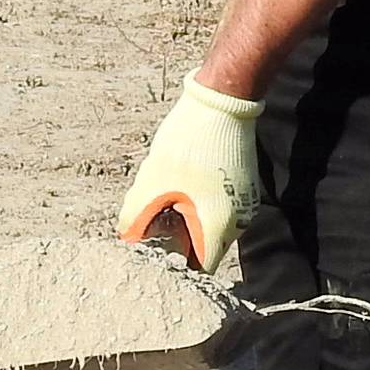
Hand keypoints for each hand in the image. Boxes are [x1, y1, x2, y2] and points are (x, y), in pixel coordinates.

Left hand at [117, 74, 265, 271]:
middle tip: (152, 228)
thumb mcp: (152, 181)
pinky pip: (216, 208)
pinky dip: (197, 206)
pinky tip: (180, 185)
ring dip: (186, 222)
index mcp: (219, 226)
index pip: (199, 269)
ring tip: (165, 201)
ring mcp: (244, 203)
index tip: (154, 258)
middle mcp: (239, 221)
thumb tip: (125, 237)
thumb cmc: (189, 140)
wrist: (223, 100)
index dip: (174, 268)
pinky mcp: (242, 187)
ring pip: (209, 227)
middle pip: (204, 248)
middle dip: (177, 243)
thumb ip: (136, 216)